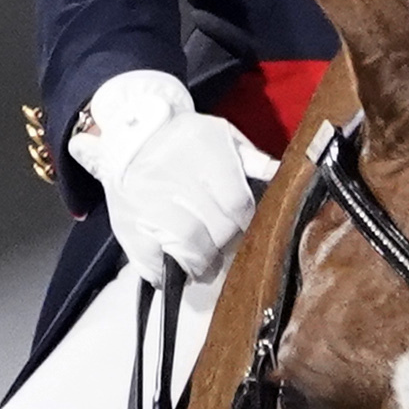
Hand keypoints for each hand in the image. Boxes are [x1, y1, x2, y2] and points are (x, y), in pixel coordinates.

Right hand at [71, 68, 272, 280]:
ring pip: (188, 249)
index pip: (237, 202)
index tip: (245, 226)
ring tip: (203, 264)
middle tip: (226, 246)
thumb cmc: (181, 139)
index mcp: (203, 153)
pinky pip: (150, 262)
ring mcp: (149, 206)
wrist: (128, 134)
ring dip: (201, 264)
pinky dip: (164, 274)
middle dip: (227, 244)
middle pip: (217, 229)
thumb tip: (280, 175)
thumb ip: (250, 159)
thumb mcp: (219, 135)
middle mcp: (175, 179)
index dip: (246, 222)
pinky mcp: (128, 227)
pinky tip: (173, 268)